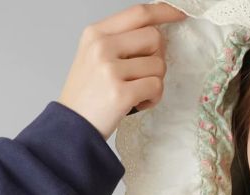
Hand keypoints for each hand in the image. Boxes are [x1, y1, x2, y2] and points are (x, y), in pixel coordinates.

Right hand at [57, 2, 187, 140]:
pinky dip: (153, 98)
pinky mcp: (120, 93)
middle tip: (145, 75)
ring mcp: (110, 70)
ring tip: (138, 94)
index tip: (178, 15)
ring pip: (159, 65)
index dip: (163, 12)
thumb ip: (120, 42)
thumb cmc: (87, 95)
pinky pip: (156, 87)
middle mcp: (102, 46)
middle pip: (154, 38)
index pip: (138, 13)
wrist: (71, 126)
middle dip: (158, 58)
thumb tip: (156, 36)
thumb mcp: (94, 56)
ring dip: (155, 83)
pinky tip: (138, 103)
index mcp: (96, 33)